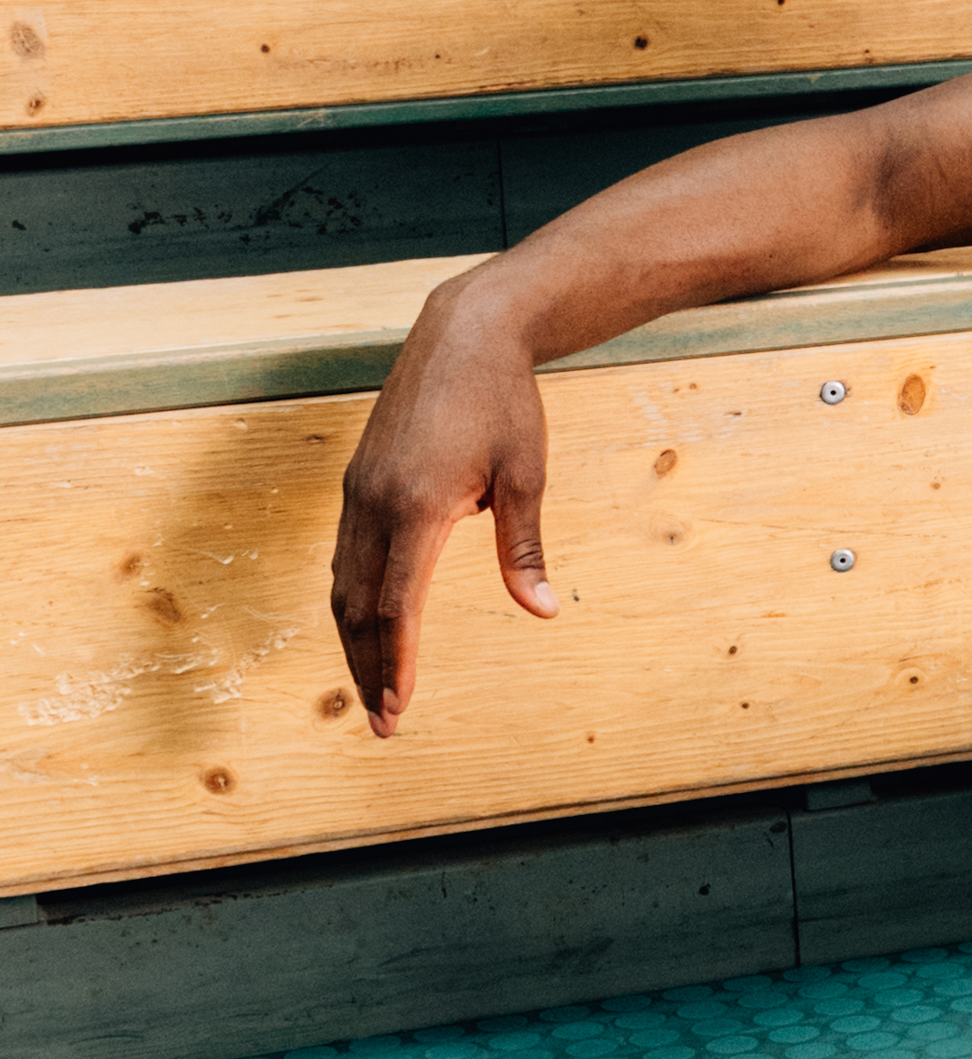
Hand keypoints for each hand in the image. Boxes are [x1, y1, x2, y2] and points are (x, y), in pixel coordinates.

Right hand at [327, 281, 557, 737]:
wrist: (464, 334)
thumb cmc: (503, 403)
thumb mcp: (525, 475)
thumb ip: (524, 548)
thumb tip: (542, 611)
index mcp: (416, 506)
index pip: (399, 606)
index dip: (396, 662)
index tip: (398, 707)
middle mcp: (373, 503)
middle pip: (359, 607)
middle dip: (369, 667)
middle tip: (383, 723)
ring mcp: (358, 490)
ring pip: (343, 583)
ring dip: (355, 639)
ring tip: (371, 688)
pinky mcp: (357, 480)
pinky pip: (345, 555)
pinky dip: (352, 600)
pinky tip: (366, 627)